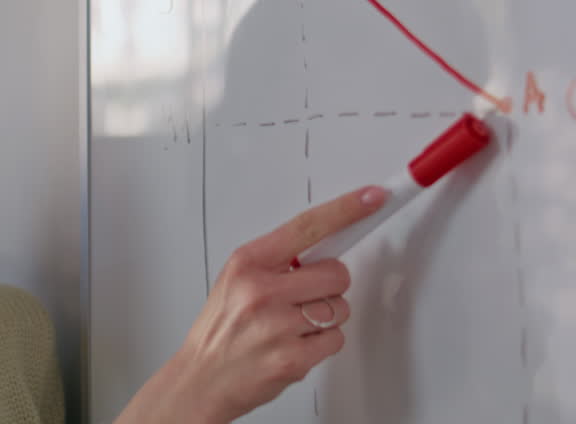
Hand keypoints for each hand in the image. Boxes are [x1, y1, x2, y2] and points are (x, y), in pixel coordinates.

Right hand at [115, 185, 387, 423]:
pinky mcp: (293, 358)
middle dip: (330, 286)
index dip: (345, 210)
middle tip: (306, 296)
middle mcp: (262, 291)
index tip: (372, 197)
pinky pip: (335, 340)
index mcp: (248, 263)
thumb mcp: (236, 279)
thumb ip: (277, 261)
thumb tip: (324, 247)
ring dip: (326, 318)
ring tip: (293, 325)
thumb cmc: (222, 328)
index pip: (306, 227)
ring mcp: (278, 326)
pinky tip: (295, 344)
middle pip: (336, 273)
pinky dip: (322, 343)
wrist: (202, 377)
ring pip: (339, 309)